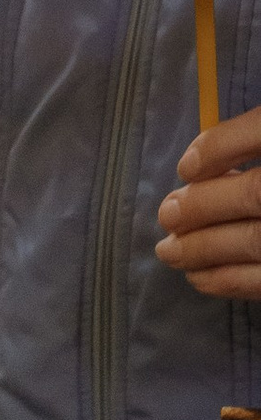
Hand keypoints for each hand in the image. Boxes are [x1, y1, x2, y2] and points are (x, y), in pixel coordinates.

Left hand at [157, 106, 260, 292]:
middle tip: (168, 213)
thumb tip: (203, 167)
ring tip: (170, 249)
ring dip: (202, 248)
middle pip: (257, 194)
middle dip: (204, 205)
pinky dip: (227, 280)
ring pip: (255, 240)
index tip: (188, 165)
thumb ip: (258, 138)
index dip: (221, 145)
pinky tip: (199, 276)